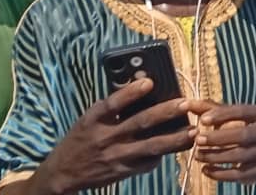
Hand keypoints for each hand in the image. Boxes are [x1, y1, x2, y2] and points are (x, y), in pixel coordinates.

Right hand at [32, 79, 193, 193]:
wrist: (62, 174)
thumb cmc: (81, 139)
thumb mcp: (89, 119)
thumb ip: (112, 106)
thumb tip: (140, 85)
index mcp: (94, 120)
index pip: (112, 104)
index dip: (130, 92)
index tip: (150, 81)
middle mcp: (105, 138)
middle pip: (139, 123)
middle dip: (165, 113)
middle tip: (185, 103)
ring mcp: (115, 157)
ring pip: (150, 147)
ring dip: (174, 139)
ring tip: (193, 131)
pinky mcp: (122, 172)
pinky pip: (147, 163)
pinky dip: (163, 154)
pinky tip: (179, 146)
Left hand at [189, 101, 255, 184]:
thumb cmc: (241, 128)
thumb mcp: (228, 117)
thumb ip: (208, 109)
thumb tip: (185, 104)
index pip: (242, 111)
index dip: (222, 115)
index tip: (202, 120)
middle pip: (243, 135)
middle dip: (218, 138)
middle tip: (197, 140)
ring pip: (240, 156)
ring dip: (215, 156)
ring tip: (198, 155)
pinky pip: (239, 175)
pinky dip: (220, 174)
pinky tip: (206, 169)